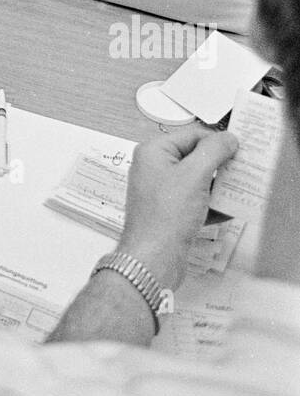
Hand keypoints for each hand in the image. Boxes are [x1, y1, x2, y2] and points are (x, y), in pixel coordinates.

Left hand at [117, 126, 237, 288]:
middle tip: (241, 170)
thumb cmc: (165, 217)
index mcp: (153, 152)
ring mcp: (160, 192)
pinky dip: (210, 205)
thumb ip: (213, 152)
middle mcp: (154, 169)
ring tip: (239, 190)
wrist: (153, 259)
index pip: (191, 135)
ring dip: (218, 186)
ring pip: (196, 181)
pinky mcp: (169, 213)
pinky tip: (227, 211)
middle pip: (194, 158)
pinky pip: (194, 202)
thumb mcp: (194, 175)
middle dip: (219, 166)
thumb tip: (227, 138)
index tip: (238, 150)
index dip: (216, 141)